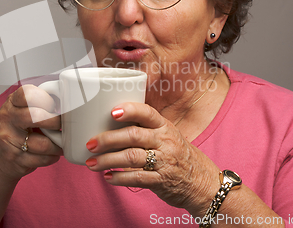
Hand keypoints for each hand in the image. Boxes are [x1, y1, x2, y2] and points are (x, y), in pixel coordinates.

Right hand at [0, 84, 62, 181]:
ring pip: (43, 143)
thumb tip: (68, 101)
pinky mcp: (15, 158)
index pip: (28, 94)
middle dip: (55, 123)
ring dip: (57, 145)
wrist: (1, 158)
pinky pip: (43, 158)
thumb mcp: (24, 111)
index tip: (52, 106)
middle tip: (59, 126)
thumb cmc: (20, 131)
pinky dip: (52, 157)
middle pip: (36, 116)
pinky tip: (51, 153)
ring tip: (59, 143)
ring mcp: (9, 139)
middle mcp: (7, 118)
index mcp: (12, 102)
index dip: (45, 99)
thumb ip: (41, 103)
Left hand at [85, 102, 219, 215]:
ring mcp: (164, 161)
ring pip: (131, 157)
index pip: (147, 113)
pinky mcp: (161, 181)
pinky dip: (119, 178)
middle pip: (134, 136)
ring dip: (107, 160)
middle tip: (90, 143)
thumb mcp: (166, 135)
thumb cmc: (176, 154)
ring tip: (91, 163)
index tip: (112, 111)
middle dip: (108, 139)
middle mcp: (165, 141)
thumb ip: (144, 128)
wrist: (201, 182)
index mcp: (164, 126)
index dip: (130, 110)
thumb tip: (108, 122)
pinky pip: (137, 178)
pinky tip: (107, 177)